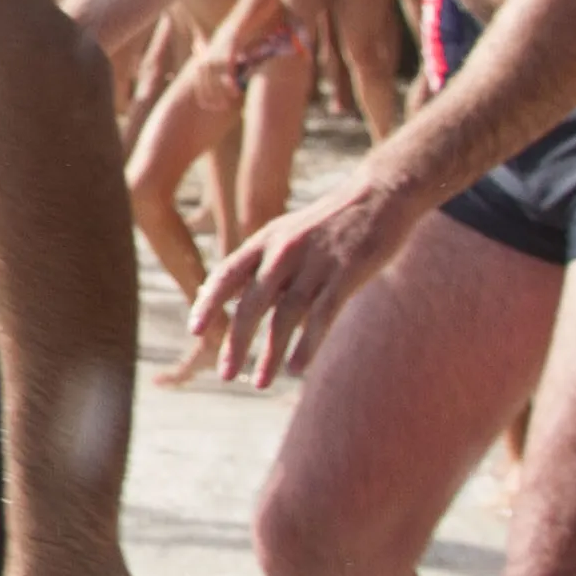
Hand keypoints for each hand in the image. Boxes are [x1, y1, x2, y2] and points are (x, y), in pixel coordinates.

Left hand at [188, 177, 423, 387]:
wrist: (381, 193)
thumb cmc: (331, 220)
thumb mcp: (289, 233)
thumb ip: (264, 265)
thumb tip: (236, 300)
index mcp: (267, 239)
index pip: (227, 274)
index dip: (209, 304)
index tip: (194, 331)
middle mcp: (285, 250)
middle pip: (252, 303)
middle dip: (236, 342)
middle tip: (225, 375)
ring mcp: (317, 262)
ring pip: (286, 316)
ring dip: (271, 353)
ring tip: (261, 382)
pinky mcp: (348, 273)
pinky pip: (322, 316)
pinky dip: (307, 345)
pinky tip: (296, 369)